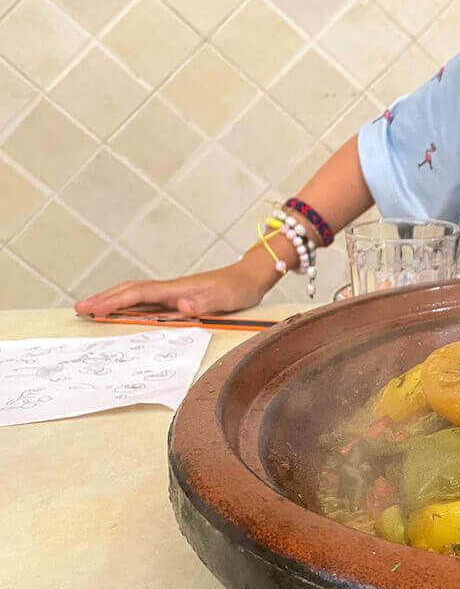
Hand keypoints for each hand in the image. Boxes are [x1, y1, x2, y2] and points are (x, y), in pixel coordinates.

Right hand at [73, 259, 273, 317]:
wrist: (251, 275)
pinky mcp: (179, 297)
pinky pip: (148, 301)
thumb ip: (205, 301)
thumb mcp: (226, 298)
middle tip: (80, 308)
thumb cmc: (239, 288)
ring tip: (91, 309)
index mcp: (178, 289)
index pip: (139, 295)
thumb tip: (182, 306)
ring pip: (137, 295)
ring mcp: (174, 292)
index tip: (92, 308)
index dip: (114, 302)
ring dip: (114, 301)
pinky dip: (130, 305)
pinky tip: (124, 312)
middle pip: (131, 291)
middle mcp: (172, 289)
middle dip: (105, 299)